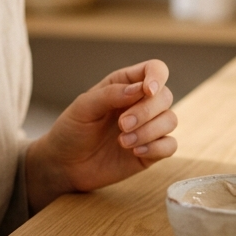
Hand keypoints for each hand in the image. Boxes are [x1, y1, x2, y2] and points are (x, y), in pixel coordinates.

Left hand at [25, 60, 177, 212]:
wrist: (64, 165)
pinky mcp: (151, 151)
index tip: (148, 91)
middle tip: (122, 125)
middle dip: (146, 111)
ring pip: (170, 120)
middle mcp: (140, 103)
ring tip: (122, 142)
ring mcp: (148, 128)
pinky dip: (157, 148)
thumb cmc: (72, 130)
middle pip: (165, 96)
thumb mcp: (83, 107)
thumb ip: (111, 94)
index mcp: (125, 84)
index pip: (155, 70)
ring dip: (149, 131)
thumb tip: (141, 89)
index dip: (157, 76)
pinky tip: (135, 152)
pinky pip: (170, 145)